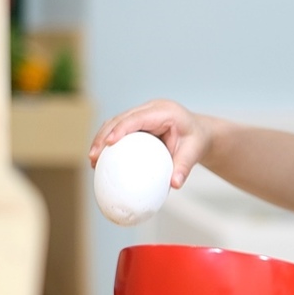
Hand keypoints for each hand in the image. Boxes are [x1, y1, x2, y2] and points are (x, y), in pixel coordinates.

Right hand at [88, 99, 209, 188]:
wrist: (200, 133)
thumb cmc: (197, 141)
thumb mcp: (194, 152)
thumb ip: (184, 167)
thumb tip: (174, 185)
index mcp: (165, 112)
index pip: (137, 118)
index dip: (120, 129)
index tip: (108, 143)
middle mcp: (151, 109)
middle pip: (120, 118)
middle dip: (103, 136)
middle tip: (94, 157)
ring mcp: (143, 113)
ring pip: (115, 122)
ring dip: (101, 139)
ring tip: (93, 160)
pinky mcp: (138, 121)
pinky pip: (119, 129)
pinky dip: (109, 141)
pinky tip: (101, 159)